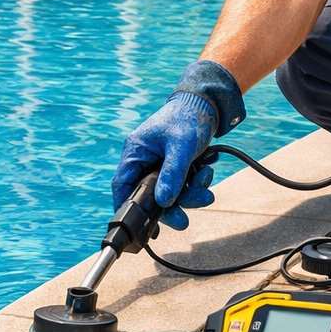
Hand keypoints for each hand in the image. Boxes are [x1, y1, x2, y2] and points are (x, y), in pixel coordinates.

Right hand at [111, 60, 244, 229]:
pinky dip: (195, 184)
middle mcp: (144, 159)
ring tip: (205, 182)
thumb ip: (172, 174)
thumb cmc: (189, 117)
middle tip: (184, 221)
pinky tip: (206, 171)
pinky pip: (181, 186)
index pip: (122, 184)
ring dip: (189, 194)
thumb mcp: (181, 147)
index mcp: (136, 151)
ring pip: (168, 194)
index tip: (135, 226)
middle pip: (149, 195)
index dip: (125, 207)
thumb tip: (164, 201)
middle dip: (170, 208)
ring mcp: (159, 164)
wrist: (208, 105)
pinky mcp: (174, 167)